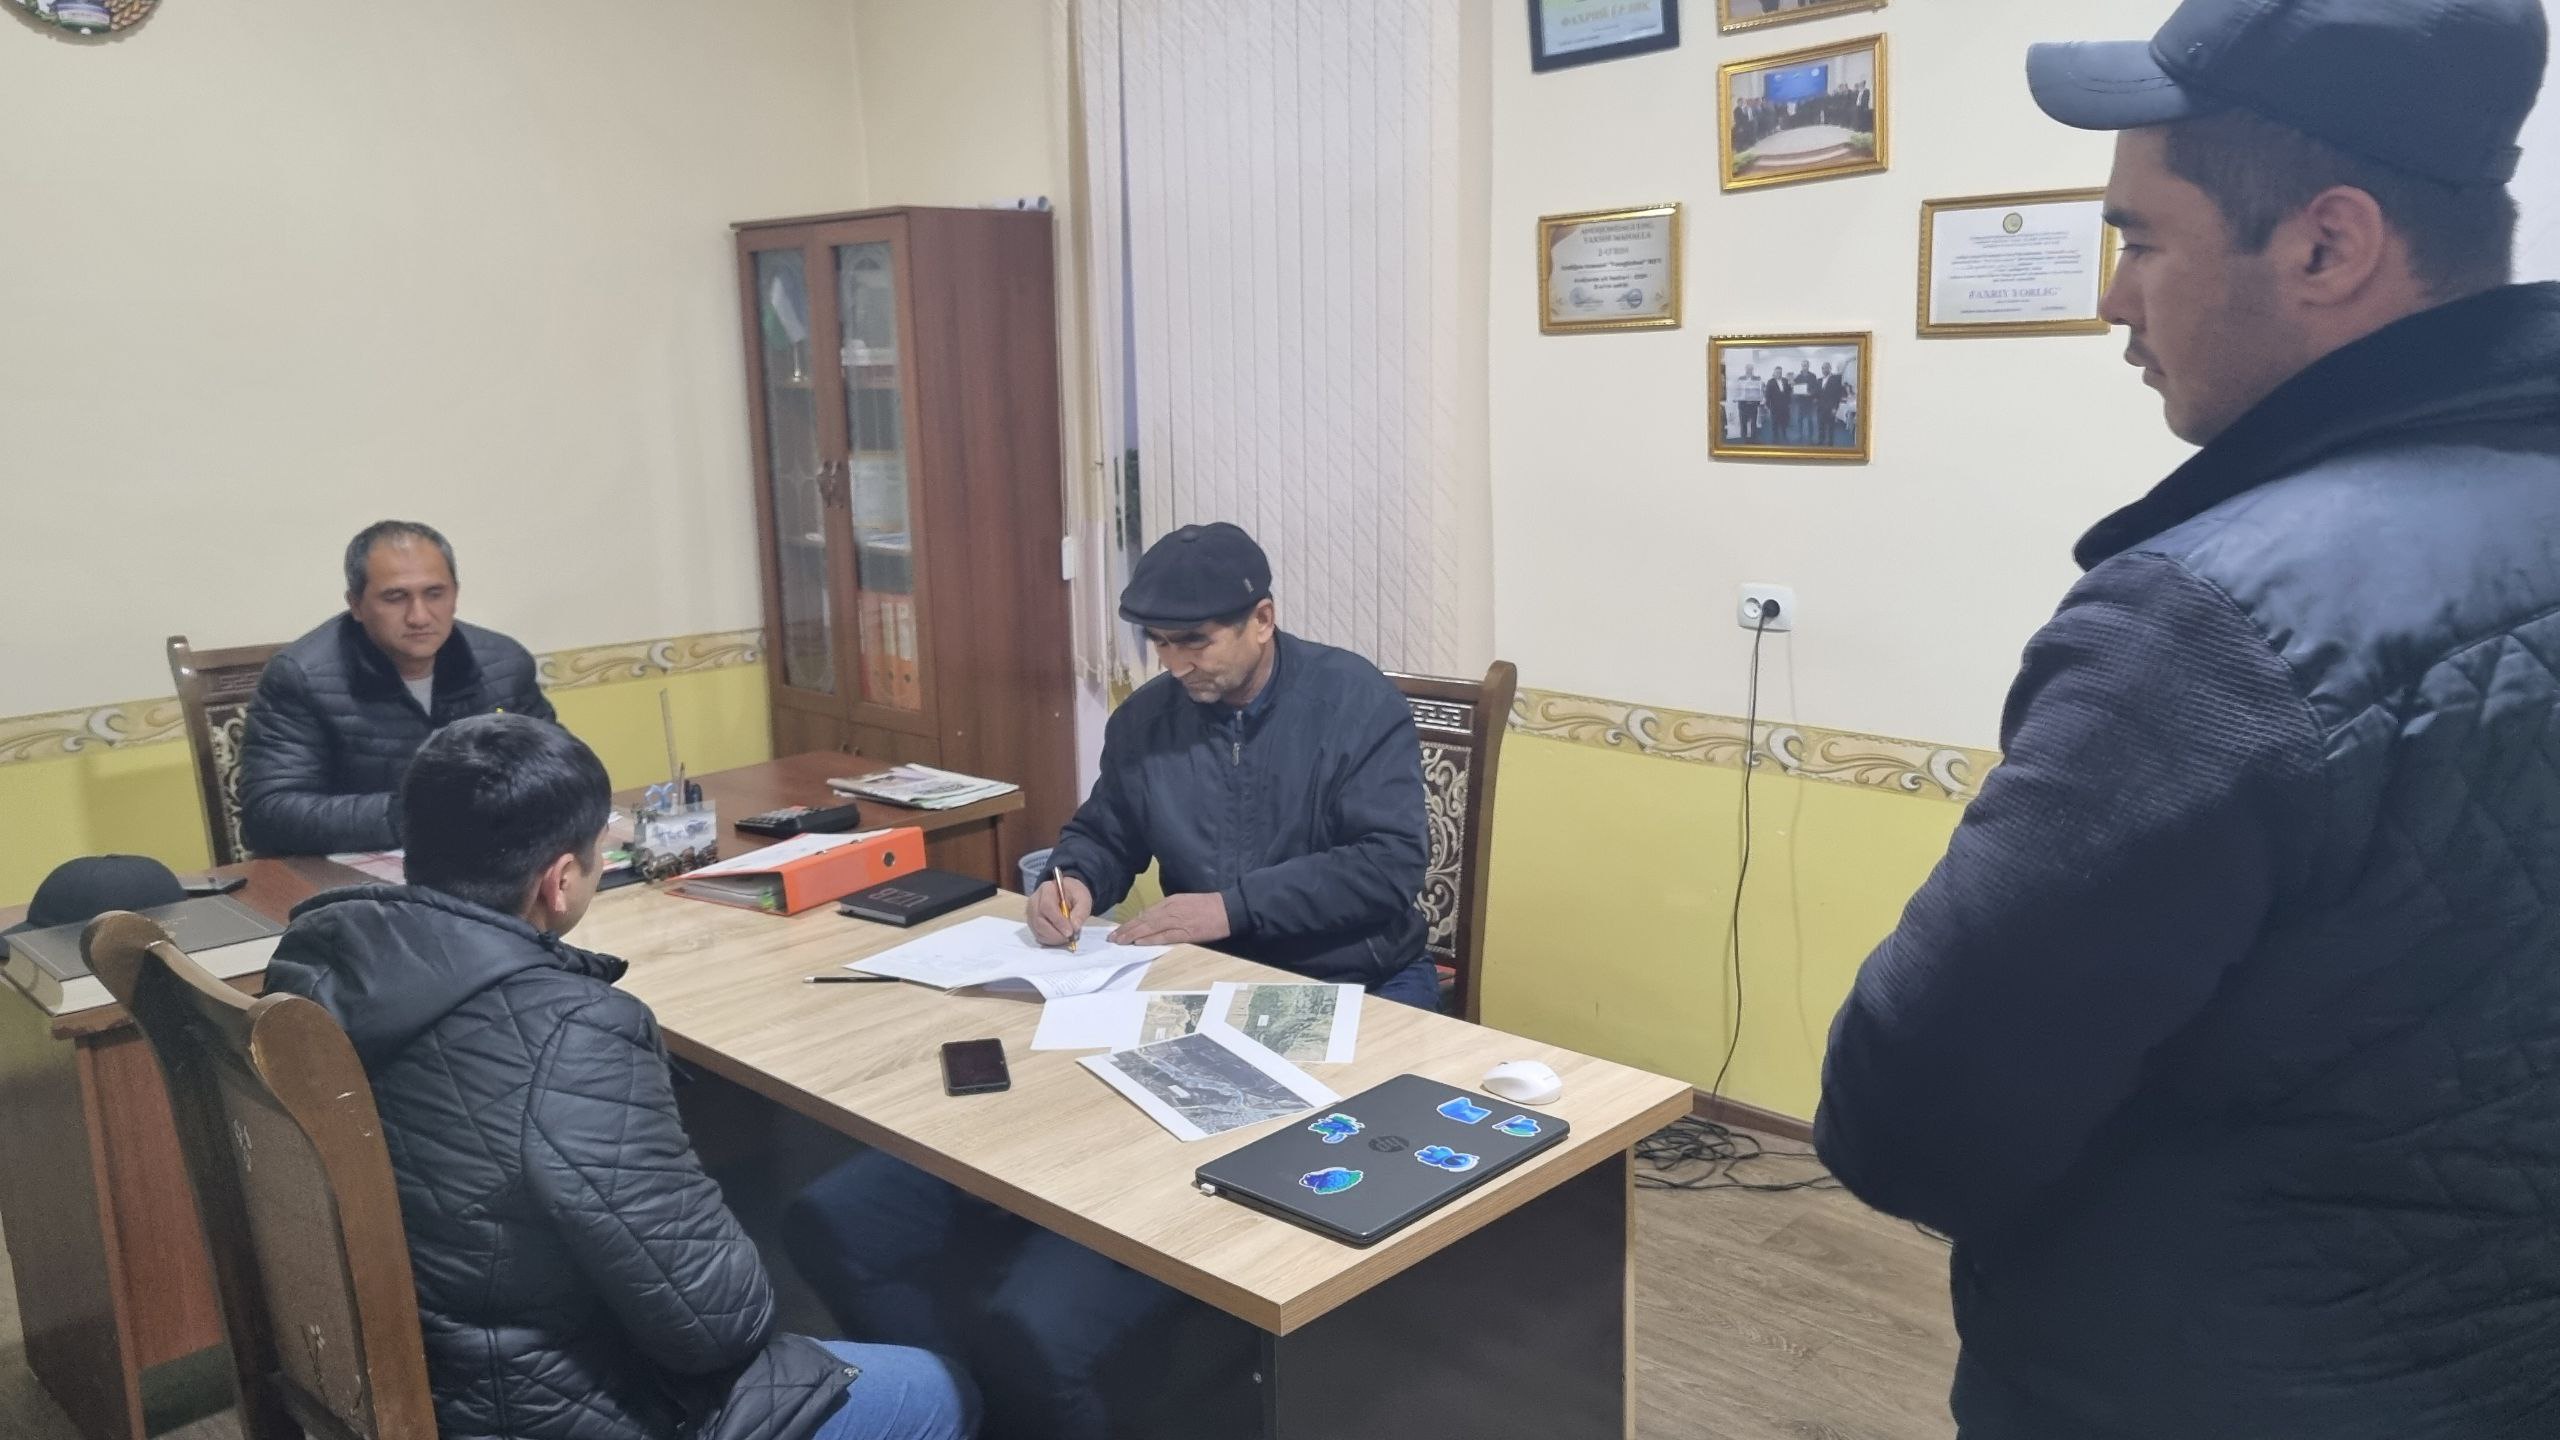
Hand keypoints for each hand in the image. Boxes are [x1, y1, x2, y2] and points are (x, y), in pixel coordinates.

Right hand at [1027, 876, 1092, 946]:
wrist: (1066, 894)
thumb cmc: (1074, 895)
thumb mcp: (1083, 899)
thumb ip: (1081, 911)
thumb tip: (1074, 927)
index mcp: (1047, 889)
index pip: (1047, 906)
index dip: (1058, 921)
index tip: (1069, 932)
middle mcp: (1034, 900)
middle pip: (1039, 920)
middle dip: (1055, 933)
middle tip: (1068, 938)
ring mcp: (1031, 912)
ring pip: (1037, 929)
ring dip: (1052, 938)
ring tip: (1066, 938)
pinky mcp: (1032, 922)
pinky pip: (1037, 934)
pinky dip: (1049, 940)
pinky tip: (1059, 938)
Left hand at [1109, 892, 1232, 947]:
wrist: (1228, 909)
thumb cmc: (1208, 906)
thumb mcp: (1185, 902)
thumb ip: (1168, 910)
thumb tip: (1151, 919)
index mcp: (1171, 902)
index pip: (1145, 913)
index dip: (1131, 923)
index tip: (1118, 930)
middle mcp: (1170, 909)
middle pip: (1144, 920)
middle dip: (1126, 930)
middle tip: (1112, 938)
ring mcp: (1178, 920)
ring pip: (1150, 928)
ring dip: (1133, 935)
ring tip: (1119, 942)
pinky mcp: (1186, 931)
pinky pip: (1164, 936)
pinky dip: (1151, 939)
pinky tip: (1139, 943)